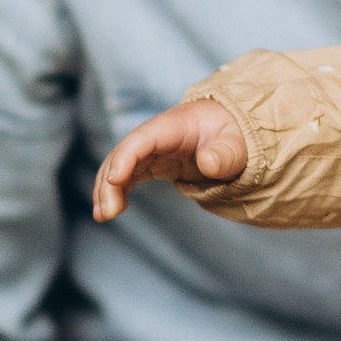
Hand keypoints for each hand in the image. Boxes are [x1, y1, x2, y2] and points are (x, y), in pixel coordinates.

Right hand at [93, 96, 248, 220]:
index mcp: (175, 125)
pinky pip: (127, 175)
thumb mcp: (238, 144)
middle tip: (107, 212)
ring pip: (120, 165)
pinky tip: (111, 210)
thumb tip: (208, 164)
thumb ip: (225, 154)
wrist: (232, 132)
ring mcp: (152, 149)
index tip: (115, 179)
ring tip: (103, 215)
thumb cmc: (234, 136)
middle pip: (124, 153)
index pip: (143, 138)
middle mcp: (157, 135)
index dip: (126, 156)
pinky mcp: (151, 163)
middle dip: (110, 181)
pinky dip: (116, 191)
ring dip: (107, 189)